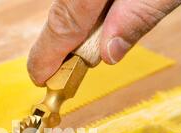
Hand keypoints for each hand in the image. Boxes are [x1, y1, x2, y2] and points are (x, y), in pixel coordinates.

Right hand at [28, 0, 180, 85]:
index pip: (64, 23)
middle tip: (62, 69)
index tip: (40, 77)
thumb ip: (139, 17)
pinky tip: (101, 15)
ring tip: (91, 44)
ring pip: (71, 1)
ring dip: (79, 25)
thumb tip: (109, 53)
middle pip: (62, 11)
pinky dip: (88, 9)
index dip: (47, 55)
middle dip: (63, 43)